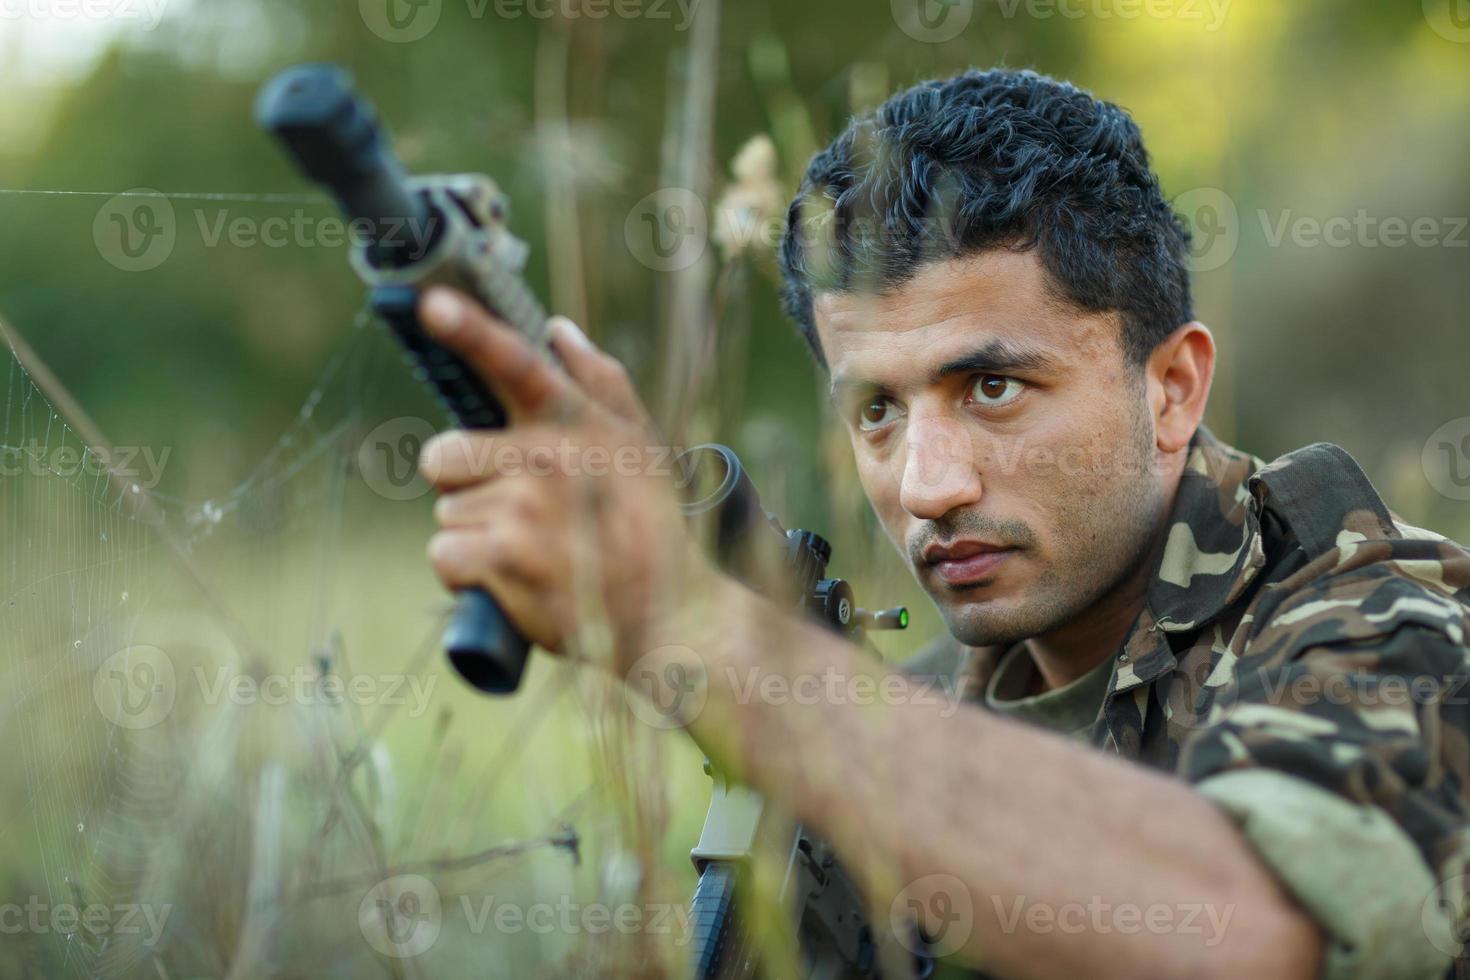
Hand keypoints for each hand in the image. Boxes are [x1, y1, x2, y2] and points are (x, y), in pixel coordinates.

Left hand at [416, 286, 710, 670]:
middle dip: (466, 486)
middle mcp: (547, 458)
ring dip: (475, 535)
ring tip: (532, 551)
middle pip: (443, 455)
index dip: (469, 330)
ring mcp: (523, 508)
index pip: (515, 364)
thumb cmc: (650, 527)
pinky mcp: (504, 558)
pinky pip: (444, 554)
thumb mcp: (641, 446)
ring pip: (446, 512)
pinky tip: (510, 579)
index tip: (431, 303)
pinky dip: (466, 574)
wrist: (670, 616)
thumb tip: (557, 329)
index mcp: (575, 422)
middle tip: (520, 512)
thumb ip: (600, 381)